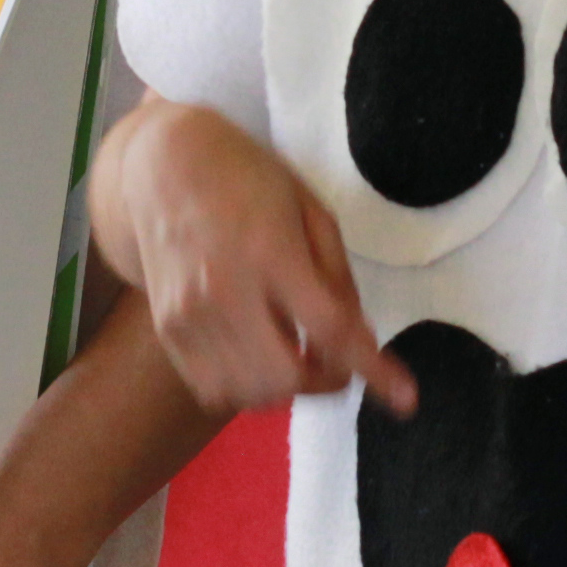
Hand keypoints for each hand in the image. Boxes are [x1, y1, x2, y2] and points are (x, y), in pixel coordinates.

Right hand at [90, 99, 411, 414]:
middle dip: (324, 381)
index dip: (372, 369)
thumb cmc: (246, 179)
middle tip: (335, 357)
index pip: (329, 327)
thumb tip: (359, 340)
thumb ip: (337, 277)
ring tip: (297, 355)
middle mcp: (225, 291)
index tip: (406, 398)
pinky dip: (247, 388)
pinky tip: (258, 356)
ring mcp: (189, 317)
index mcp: (270, 251)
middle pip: (286, 377)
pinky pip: (214, 389)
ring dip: (286, 388)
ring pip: (250, 395)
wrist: (160, 168)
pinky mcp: (167, 332)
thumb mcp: (309, 209)